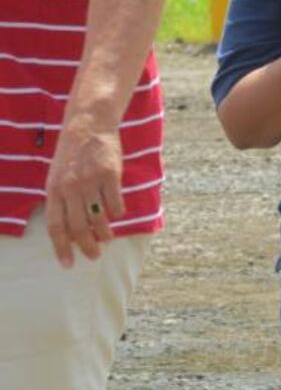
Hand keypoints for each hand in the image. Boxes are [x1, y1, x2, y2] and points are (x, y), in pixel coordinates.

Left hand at [45, 123, 123, 267]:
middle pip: (78, 226)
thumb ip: (61, 200)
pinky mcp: (111, 174)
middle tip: (94, 256)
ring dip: (104, 233)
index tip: (68, 264)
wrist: (89, 126)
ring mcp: (91, 181)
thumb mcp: (57, 176)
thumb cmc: (73, 154)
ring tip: (107, 239)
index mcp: (54, 190)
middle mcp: (71, 188)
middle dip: (87, 246)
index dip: (61, 247)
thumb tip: (70, 230)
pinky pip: (115, 203)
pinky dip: (117, 213)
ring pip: (98, 217)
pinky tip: (117, 214)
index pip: (56, 226)